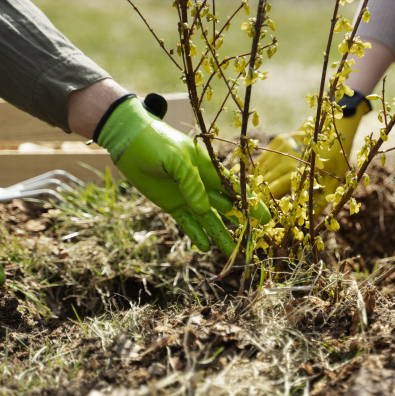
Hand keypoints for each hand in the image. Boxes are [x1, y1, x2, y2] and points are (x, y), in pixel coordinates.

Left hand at [96, 94, 269, 255]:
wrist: (130, 142)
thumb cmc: (156, 143)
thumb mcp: (174, 159)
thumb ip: (190, 182)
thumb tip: (204, 210)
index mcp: (209, 170)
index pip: (235, 189)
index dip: (250, 203)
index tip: (264, 218)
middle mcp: (203, 185)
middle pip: (227, 207)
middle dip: (242, 222)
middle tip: (254, 239)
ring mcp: (189, 197)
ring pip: (209, 220)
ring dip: (220, 235)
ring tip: (232, 254)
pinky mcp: (173, 205)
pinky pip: (188, 223)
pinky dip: (197, 235)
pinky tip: (205, 248)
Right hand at [257, 93, 369, 212]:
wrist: (338, 129)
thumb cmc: (337, 160)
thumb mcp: (333, 184)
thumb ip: (318, 204)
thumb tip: (306, 224)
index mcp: (298, 171)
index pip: (273, 191)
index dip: (265, 204)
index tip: (259, 216)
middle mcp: (286, 157)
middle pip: (264, 181)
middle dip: (258, 196)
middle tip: (253, 210)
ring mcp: (281, 146)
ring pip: (261, 169)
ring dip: (257, 183)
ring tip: (253, 196)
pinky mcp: (279, 139)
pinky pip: (264, 158)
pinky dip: (259, 170)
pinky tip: (258, 180)